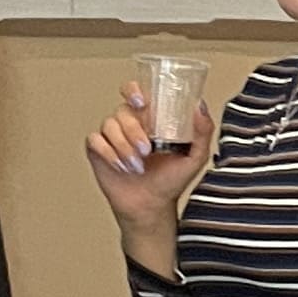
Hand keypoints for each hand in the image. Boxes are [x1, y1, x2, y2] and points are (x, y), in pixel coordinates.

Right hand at [88, 82, 211, 264]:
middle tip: (146, 149)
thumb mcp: (195, 157)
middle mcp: (130, 123)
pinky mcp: (98, 150)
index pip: (136, 92)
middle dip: (134, 130)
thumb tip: (199, 106)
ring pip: (109, 126)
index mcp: (150, 118)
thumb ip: (202, 131)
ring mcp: (112, 136)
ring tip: (137, 165)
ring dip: (123, 146)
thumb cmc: (171, 180)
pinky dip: (108, 153)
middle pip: (123, 111)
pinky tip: (121, 166)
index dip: (134, 90)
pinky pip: (95, 141)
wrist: (151, 206)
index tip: (141, 102)